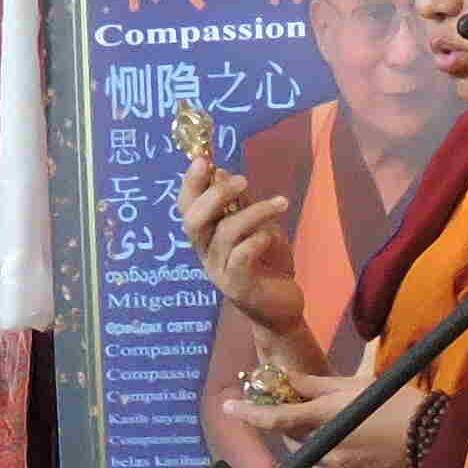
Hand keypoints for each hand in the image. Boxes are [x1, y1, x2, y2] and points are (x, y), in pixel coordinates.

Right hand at [181, 160, 309, 338]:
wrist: (282, 308)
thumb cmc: (267, 264)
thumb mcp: (256, 226)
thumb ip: (240, 203)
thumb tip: (220, 171)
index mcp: (206, 237)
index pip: (186, 207)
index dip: (190, 183)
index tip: (203, 160)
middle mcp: (206, 254)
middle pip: (193, 221)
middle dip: (215, 195)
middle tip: (243, 180)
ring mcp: (220, 272)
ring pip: (226, 233)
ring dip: (254, 212)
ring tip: (280, 203)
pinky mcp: (238, 287)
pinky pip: (241, 256)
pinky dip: (256, 240)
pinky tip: (271, 236)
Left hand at [264, 372, 427, 467]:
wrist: (431, 436)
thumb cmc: (393, 402)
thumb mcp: (355, 384)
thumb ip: (315, 385)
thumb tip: (285, 379)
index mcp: (326, 416)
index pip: (277, 417)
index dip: (250, 412)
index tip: (229, 404)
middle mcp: (326, 445)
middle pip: (290, 437)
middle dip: (290, 425)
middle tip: (304, 411)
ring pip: (306, 457)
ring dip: (308, 443)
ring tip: (332, 429)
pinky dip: (323, 460)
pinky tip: (343, 449)